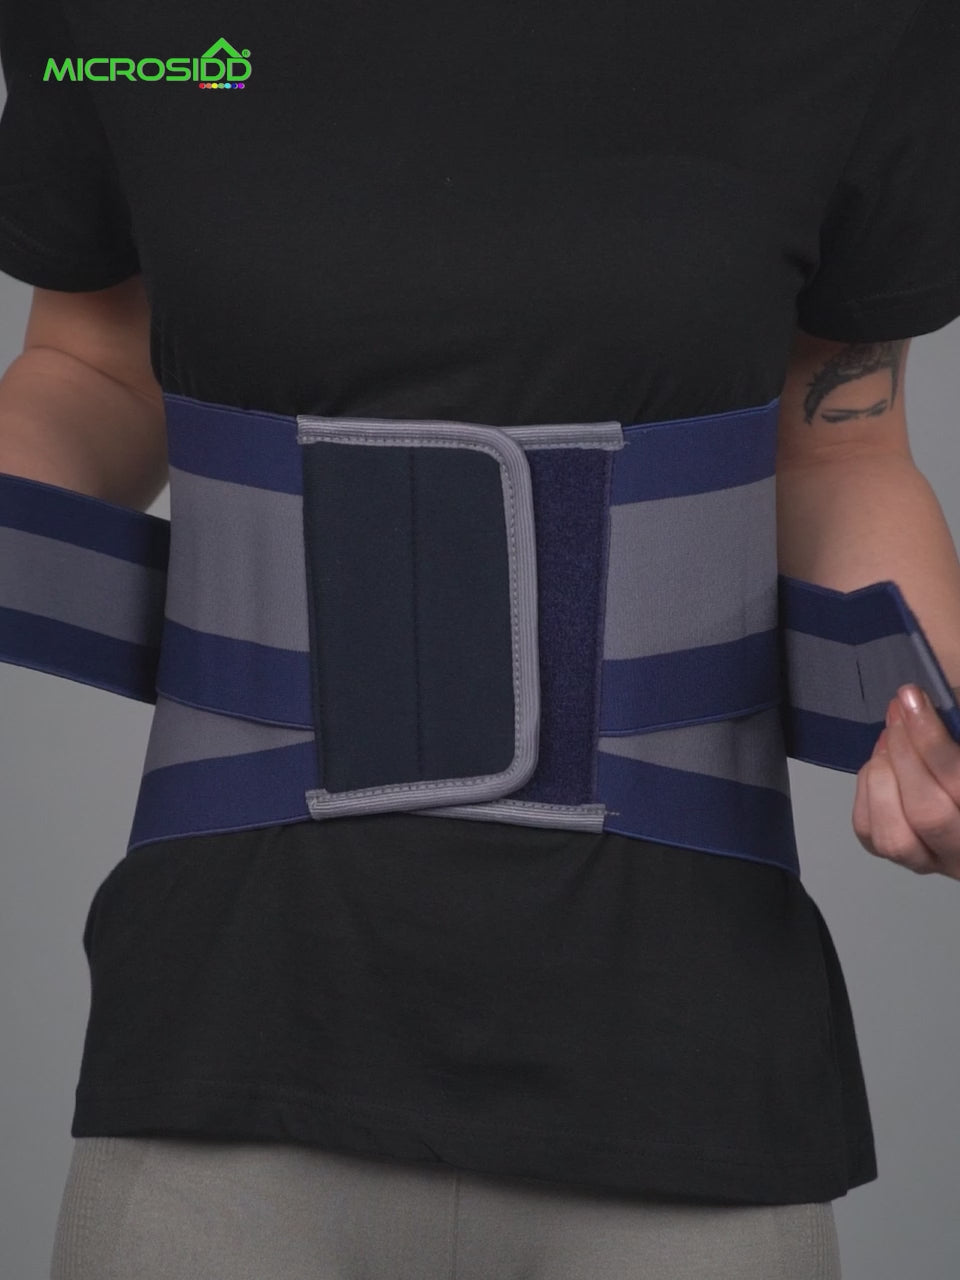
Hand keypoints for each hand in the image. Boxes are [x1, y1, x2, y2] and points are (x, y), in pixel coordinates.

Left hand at [852, 684, 959, 878]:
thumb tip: (915, 703)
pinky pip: (868, 831)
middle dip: (904, 755)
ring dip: (882, 776)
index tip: (911, 698)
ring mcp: (931, 862)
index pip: (957, 782)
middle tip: (897, 713)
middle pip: (927, 815)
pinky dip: (867, 790)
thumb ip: (951, 727)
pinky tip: (880, 762)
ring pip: (893, 836)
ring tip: (889, 737)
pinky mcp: (899, 857)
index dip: (930, 741)